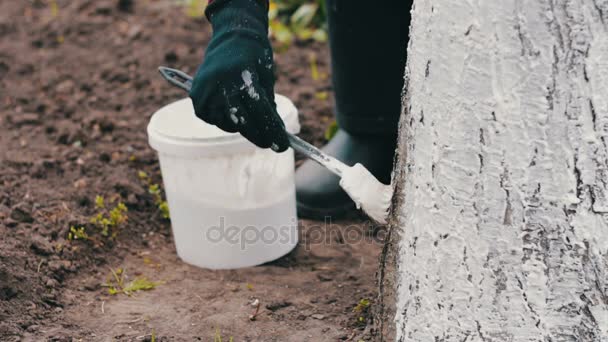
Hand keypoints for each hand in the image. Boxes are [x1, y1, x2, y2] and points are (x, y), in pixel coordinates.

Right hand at [190, 0, 288, 151]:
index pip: (260, 111)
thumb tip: (273, 133)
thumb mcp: (266, 78)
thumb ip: (268, 105)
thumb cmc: (254, 58)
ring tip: (249, 114)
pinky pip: (214, 120)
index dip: (272, 131)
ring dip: (241, 126)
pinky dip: (225, 119)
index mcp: (242, 76)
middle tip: (271, 144)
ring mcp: (206, 91)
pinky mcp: (196, 98)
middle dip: (259, 136)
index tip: (282, 146)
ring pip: (228, 124)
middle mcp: (220, 84)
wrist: (231, 37)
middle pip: (243, 122)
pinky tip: (231, 107)